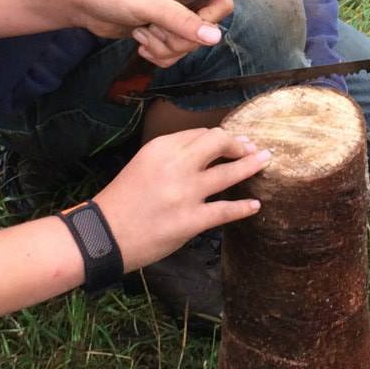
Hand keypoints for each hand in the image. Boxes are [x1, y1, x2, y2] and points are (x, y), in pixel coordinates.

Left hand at [75, 0, 233, 64]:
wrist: (80, 0)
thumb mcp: (151, 5)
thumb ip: (183, 22)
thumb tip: (215, 38)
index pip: (221, 4)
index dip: (204, 21)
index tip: (179, 24)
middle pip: (204, 31)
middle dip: (176, 39)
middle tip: (152, 29)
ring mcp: (175, 11)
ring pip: (189, 45)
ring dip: (164, 47)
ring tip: (142, 33)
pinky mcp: (162, 28)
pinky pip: (174, 51)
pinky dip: (158, 52)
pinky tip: (140, 41)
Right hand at [95, 127, 271, 268]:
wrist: (104, 234)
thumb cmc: (122, 200)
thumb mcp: (143, 165)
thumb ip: (171, 156)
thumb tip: (205, 154)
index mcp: (160, 148)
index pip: (200, 134)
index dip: (220, 137)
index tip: (232, 141)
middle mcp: (175, 165)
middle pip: (218, 142)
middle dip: (239, 143)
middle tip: (252, 148)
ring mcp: (184, 193)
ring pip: (228, 173)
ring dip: (251, 165)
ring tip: (265, 161)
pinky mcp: (189, 221)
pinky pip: (225, 210)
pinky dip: (243, 207)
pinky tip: (255, 205)